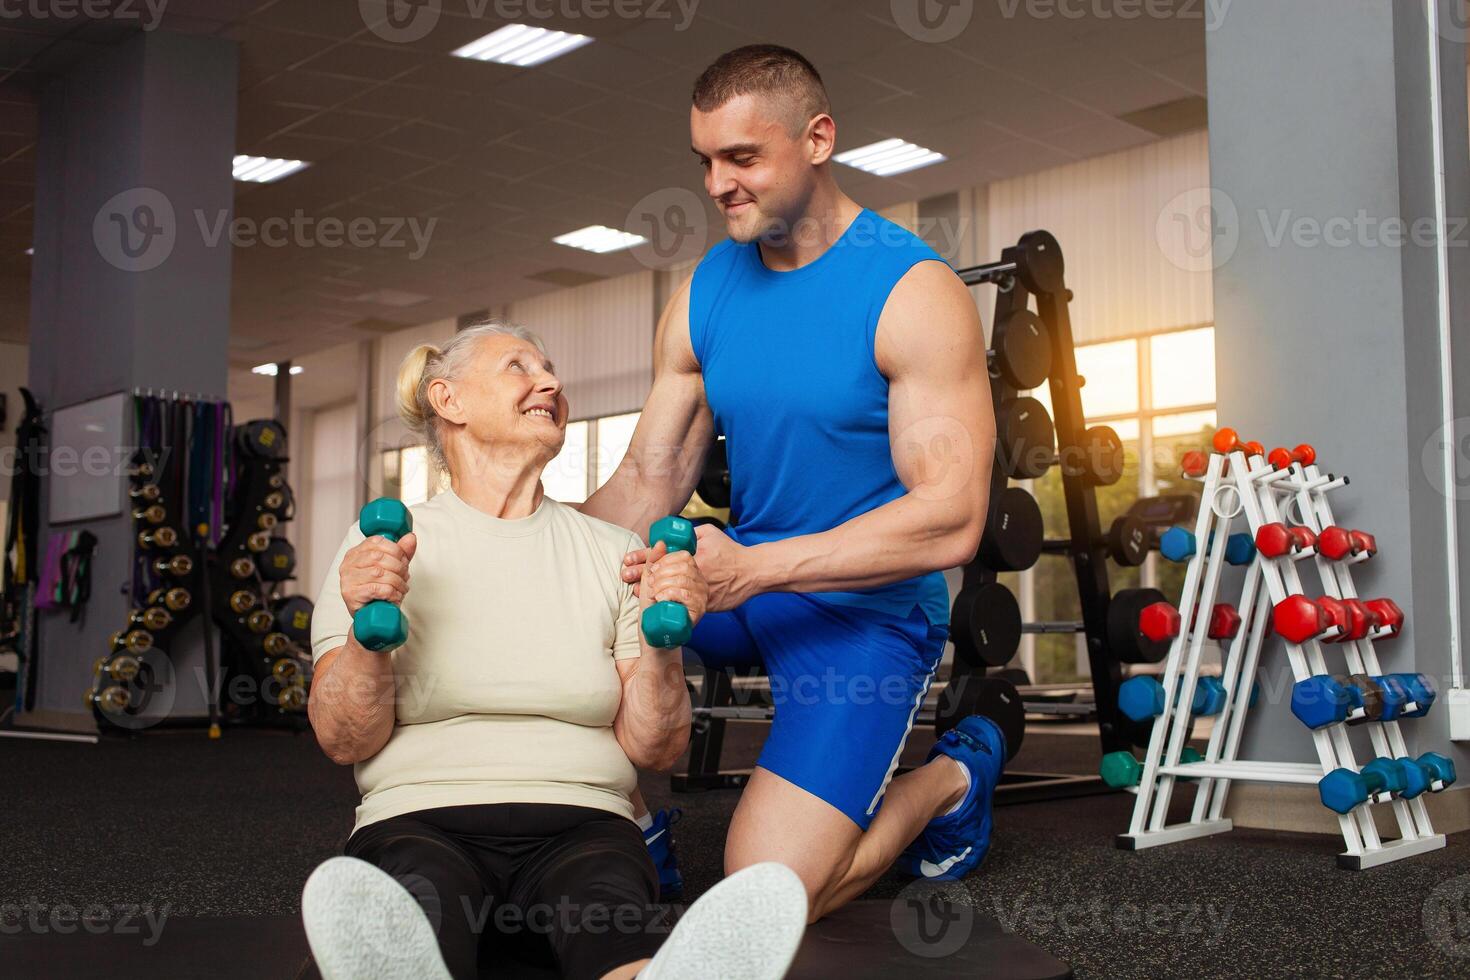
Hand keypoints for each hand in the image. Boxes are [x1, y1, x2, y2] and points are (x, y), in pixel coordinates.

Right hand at [340, 532, 415, 615]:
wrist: (370, 617)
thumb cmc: (379, 590)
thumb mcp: (392, 568)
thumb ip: (401, 552)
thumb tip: (410, 537)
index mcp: (355, 553)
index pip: (376, 542)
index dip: (395, 550)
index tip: (404, 560)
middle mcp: (348, 564)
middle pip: (379, 557)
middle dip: (399, 567)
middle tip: (405, 577)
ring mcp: (347, 579)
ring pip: (380, 573)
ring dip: (397, 581)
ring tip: (401, 588)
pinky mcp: (351, 594)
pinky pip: (378, 589)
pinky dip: (392, 593)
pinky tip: (395, 596)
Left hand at [622, 524, 759, 612]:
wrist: (752, 572)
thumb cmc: (731, 551)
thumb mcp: (710, 533)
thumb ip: (690, 533)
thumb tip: (673, 533)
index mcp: (691, 553)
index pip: (660, 554)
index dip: (642, 557)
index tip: (628, 560)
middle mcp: (692, 571)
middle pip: (660, 573)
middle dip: (640, 574)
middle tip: (626, 576)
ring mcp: (697, 588)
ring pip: (668, 590)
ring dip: (650, 590)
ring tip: (635, 591)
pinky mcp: (704, 604)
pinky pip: (682, 604)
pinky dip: (668, 604)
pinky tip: (655, 604)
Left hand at [636, 540, 708, 628]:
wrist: (657, 636)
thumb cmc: (654, 610)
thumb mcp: (652, 582)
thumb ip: (655, 562)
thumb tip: (660, 543)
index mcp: (691, 574)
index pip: (685, 556)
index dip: (666, 560)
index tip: (652, 570)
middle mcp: (700, 584)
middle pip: (684, 566)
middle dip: (661, 573)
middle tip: (650, 585)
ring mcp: (701, 597)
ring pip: (682, 579)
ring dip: (662, 585)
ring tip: (654, 594)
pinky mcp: (699, 610)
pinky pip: (684, 593)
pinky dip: (668, 594)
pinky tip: (660, 600)